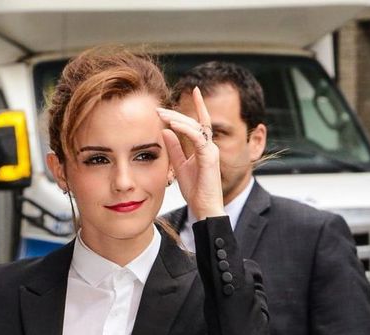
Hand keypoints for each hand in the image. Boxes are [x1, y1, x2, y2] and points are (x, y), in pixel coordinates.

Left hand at [157, 88, 224, 219]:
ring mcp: (211, 151)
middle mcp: (209, 147)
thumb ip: (174, 149)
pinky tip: (172, 124)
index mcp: (204, 148)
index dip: (197, 106)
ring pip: (195, 126)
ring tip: (162, 115)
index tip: (192, 90)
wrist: (205, 209)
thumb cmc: (196, 192)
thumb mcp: (180, 167)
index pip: (200, 123)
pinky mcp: (209, 157)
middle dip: (175, 114)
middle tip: (158, 108)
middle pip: (194, 122)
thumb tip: (166, 131)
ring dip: (177, 118)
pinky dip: (184, 129)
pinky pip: (197, 137)